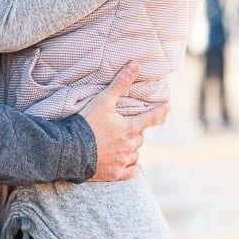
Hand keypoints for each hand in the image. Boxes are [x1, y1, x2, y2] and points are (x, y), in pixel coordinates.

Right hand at [79, 62, 168, 181]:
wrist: (70, 150)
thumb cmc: (87, 123)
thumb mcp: (103, 100)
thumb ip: (120, 82)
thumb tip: (135, 64)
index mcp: (131, 128)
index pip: (152, 117)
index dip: (161, 111)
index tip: (168, 106)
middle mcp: (131, 146)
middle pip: (140, 136)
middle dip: (135, 130)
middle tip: (123, 125)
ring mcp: (123, 161)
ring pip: (136, 152)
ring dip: (132, 147)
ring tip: (120, 141)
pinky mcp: (115, 174)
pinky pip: (130, 170)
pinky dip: (129, 164)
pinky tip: (124, 160)